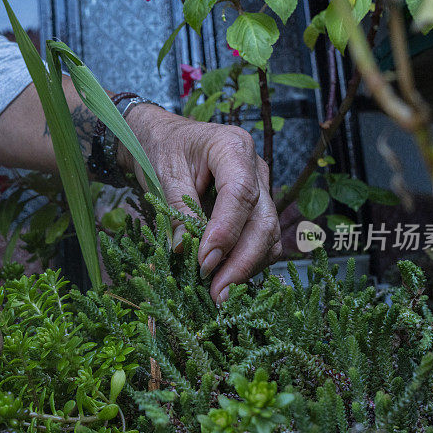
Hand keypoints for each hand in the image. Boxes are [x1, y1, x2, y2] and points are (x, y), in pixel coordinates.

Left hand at [122, 105, 281, 301]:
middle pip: (263, 220)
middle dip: (242, 261)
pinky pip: (262, 240)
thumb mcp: (163, 173)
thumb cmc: (163, 149)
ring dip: (247, 267)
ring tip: (220, 294)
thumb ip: (176, 209)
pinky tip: (226, 281)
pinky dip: (247, 262)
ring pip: (269, 235)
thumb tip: (184, 250)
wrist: (165, 138)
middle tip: (217, 294)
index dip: (226, 232)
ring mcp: (261, 188)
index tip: (205, 263)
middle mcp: (255, 168)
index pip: (240, 194)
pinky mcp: (257, 208)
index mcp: (232, 147)